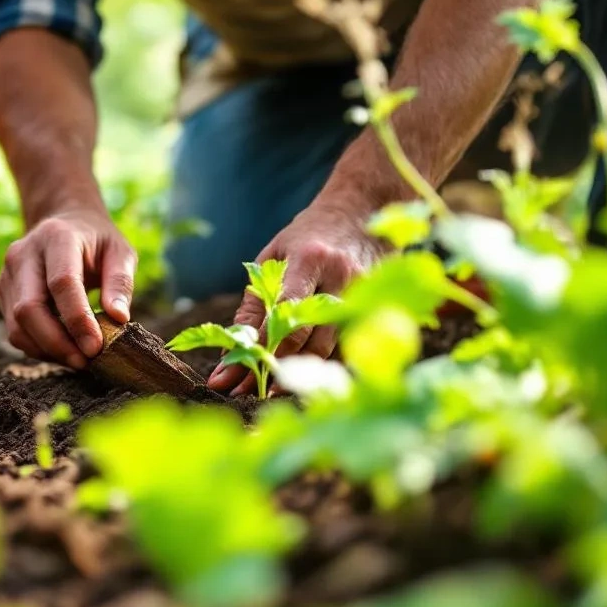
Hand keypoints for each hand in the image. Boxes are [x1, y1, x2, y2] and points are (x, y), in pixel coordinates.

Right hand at [0, 209, 136, 368]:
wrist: (62, 223)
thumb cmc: (96, 241)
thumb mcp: (119, 252)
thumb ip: (120, 282)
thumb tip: (118, 318)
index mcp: (56, 237)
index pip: (62, 283)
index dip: (77, 319)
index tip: (96, 347)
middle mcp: (23, 254)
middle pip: (29, 308)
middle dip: (56, 343)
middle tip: (86, 362)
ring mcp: (7, 274)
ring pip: (17, 326)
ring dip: (47, 350)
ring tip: (78, 359)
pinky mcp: (2, 293)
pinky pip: (15, 331)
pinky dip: (39, 348)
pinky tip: (63, 350)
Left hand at [206, 202, 385, 395]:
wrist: (362, 213)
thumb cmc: (307, 237)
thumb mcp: (273, 257)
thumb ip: (254, 304)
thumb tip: (231, 352)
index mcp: (310, 259)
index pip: (285, 310)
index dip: (259, 346)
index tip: (230, 376)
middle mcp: (341, 278)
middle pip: (310, 337)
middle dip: (274, 369)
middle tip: (243, 393)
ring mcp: (364, 296)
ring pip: (330, 349)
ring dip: (297, 375)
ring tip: (266, 392)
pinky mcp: (376, 310)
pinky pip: (346, 348)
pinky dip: (322, 366)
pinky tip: (300, 379)